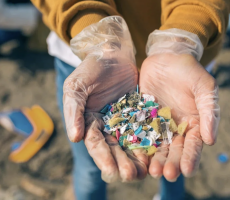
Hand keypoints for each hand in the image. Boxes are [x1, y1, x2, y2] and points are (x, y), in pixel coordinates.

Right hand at [63, 16, 147, 182]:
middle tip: (131, 176)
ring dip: (136, 158)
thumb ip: (73, 111)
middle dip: (122, 163)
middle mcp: (107, 125)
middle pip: (114, 149)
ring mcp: (124, 121)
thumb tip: (75, 138)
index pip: (96, 144)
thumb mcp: (76, 86)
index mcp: (89, 122)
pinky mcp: (140, 114)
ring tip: (145, 172)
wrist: (112, 53)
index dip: (103, 158)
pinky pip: (145, 130)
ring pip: (130, 143)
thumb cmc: (91, 68)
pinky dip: (149, 142)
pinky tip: (156, 153)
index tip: (112, 171)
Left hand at [140, 53, 219, 180]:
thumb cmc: (189, 71)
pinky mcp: (143, 119)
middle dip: (171, 163)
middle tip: (167, 174)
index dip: (191, 158)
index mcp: (195, 124)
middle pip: (174, 150)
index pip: (193, 145)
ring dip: (155, 160)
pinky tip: (135, 156)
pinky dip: (138, 146)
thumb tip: (211, 141)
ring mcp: (158, 125)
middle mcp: (176, 129)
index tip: (187, 170)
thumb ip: (209, 112)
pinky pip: (140, 134)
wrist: (166, 57)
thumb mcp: (204, 87)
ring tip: (151, 171)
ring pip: (157, 147)